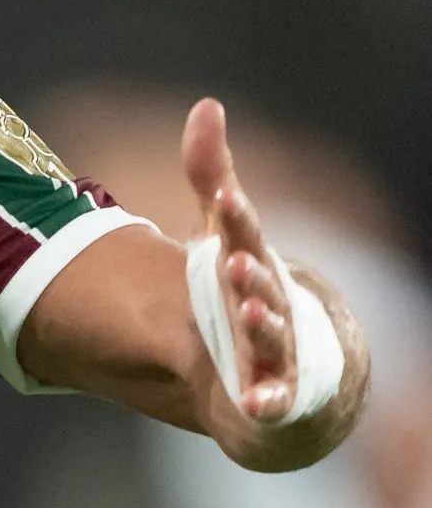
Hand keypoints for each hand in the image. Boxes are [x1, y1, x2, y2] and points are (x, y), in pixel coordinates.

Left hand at [180, 97, 300, 421]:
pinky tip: (255, 403)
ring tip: (247, 314)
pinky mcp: (275, 393)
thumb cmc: (255, 287)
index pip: (245, 236)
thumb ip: (212, 174)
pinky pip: (274, 400)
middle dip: (250, 274)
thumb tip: (206, 105)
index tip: (221, 196)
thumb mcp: (226, 232)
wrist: (300, 364)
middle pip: (262, 287)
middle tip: (233, 262)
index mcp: (256, 264)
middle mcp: (272, 305)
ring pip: (270, 338)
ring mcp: (277, 351)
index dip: (234, 217)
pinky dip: (267, 401)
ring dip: (261, 326)